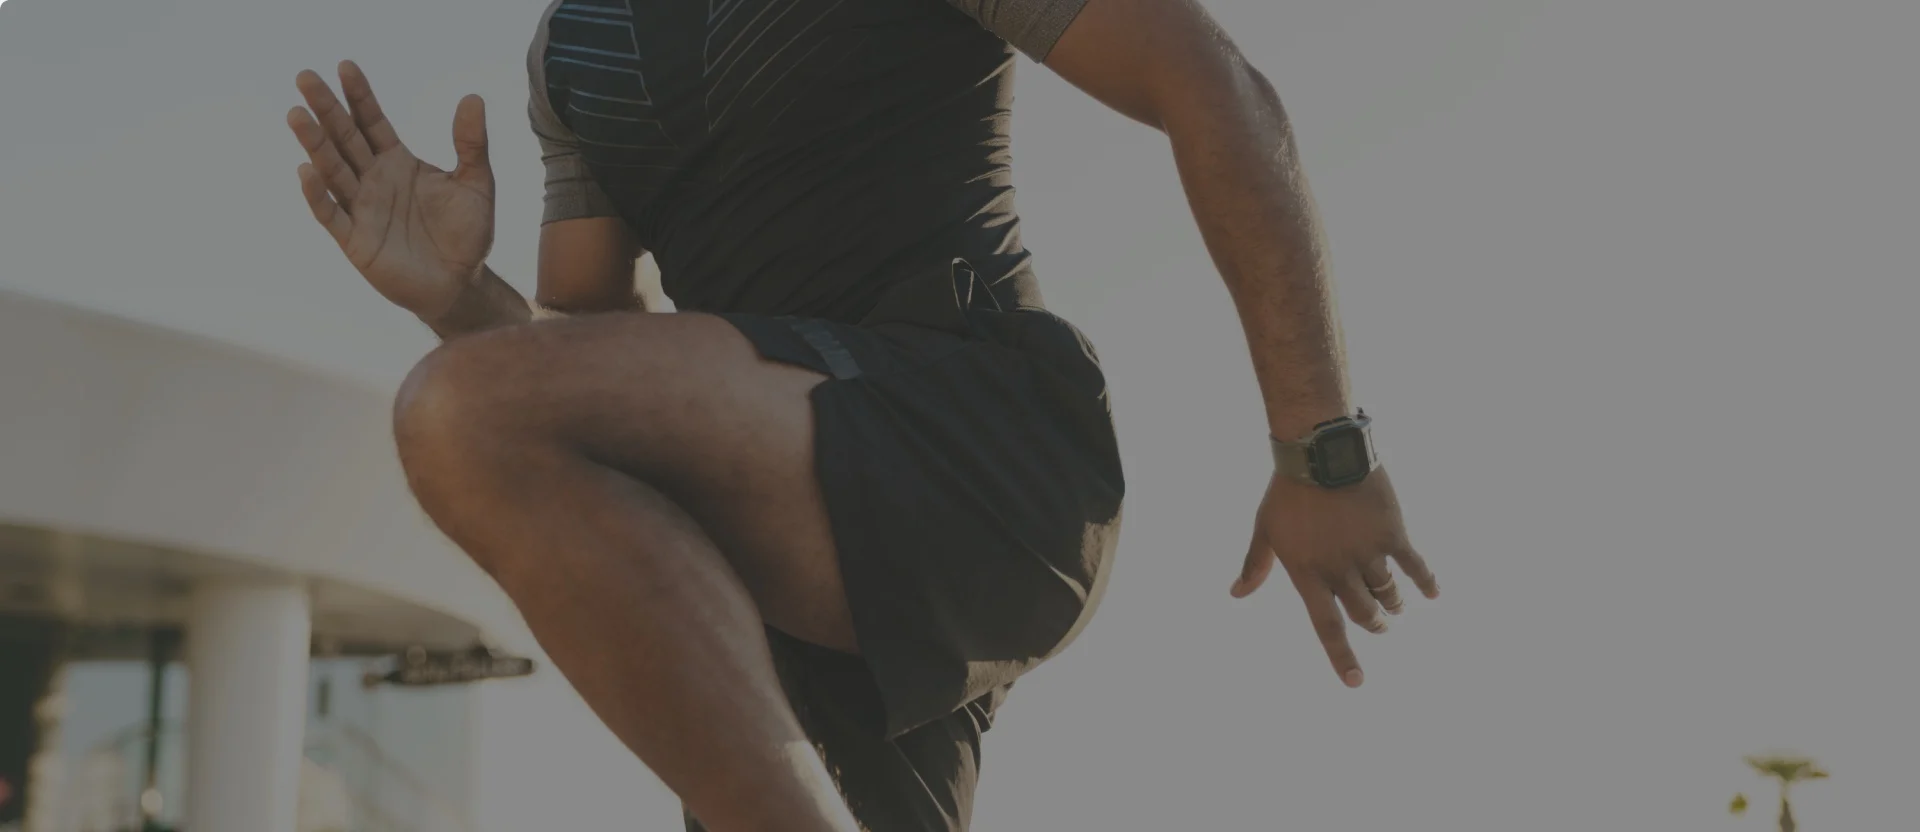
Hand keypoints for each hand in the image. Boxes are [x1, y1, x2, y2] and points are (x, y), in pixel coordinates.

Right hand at [287, 61, 494, 321]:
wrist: (462, 283)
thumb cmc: (467, 233)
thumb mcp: (476, 183)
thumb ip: (471, 144)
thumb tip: (473, 97)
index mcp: (397, 161)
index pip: (372, 121)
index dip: (359, 95)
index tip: (345, 65)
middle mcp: (373, 179)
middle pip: (345, 137)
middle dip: (326, 108)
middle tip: (305, 76)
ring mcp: (361, 208)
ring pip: (332, 169)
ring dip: (314, 143)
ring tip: (297, 113)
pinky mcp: (356, 240)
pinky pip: (332, 213)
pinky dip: (318, 194)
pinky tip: (306, 169)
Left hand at [1231, 467, 1436, 687]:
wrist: (1321, 451)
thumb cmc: (1288, 492)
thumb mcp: (1265, 528)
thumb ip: (1255, 565)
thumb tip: (1236, 593)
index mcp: (1307, 573)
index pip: (1326, 626)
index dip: (1341, 656)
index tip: (1356, 682)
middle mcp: (1340, 570)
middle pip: (1364, 613)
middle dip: (1375, 625)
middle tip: (1381, 625)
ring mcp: (1368, 553)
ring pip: (1388, 594)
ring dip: (1394, 604)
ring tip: (1396, 606)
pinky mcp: (1392, 534)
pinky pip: (1415, 565)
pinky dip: (1426, 581)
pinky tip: (1434, 593)